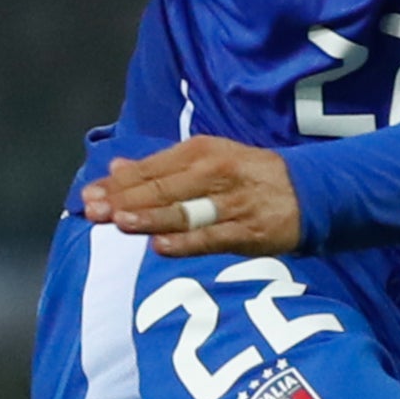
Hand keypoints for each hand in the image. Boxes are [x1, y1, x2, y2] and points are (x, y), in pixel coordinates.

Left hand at [84, 138, 302, 255]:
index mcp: (201, 151)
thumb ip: (160, 166)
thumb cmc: (248, 176)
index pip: (151, 169)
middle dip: (125, 200)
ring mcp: (232, 203)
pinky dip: (187, 243)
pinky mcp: (250, 231)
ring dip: (151, 217)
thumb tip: (115, 168)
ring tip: (120, 222)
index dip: (118, 184)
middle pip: (163, 188)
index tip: (88, 196)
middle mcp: (215, 173)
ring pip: (184, 212)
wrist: (310, 191)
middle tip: (93, 211)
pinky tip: (161, 246)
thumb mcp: (207, 159)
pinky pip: (213, 238)